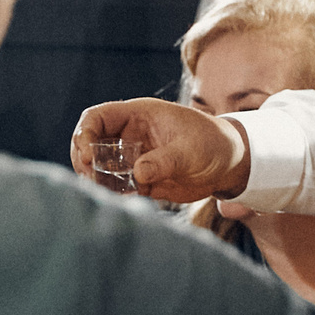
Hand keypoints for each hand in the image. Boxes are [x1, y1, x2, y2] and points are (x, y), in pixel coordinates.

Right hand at [71, 98, 250, 202]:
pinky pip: (116, 185)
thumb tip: (137, 174)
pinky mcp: (139, 178)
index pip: (98, 117)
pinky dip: (113, 193)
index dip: (84, 133)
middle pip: (90, 142)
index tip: (86, 155)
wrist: (231, 164)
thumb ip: (164, 161)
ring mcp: (132, 156)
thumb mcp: (191, 150)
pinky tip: (123, 199)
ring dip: (96, 180)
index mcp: (139, 115)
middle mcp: (130, 134)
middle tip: (91, 179)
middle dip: (84, 160)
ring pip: (99, 166)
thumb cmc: (214, 145)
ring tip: (106, 192)